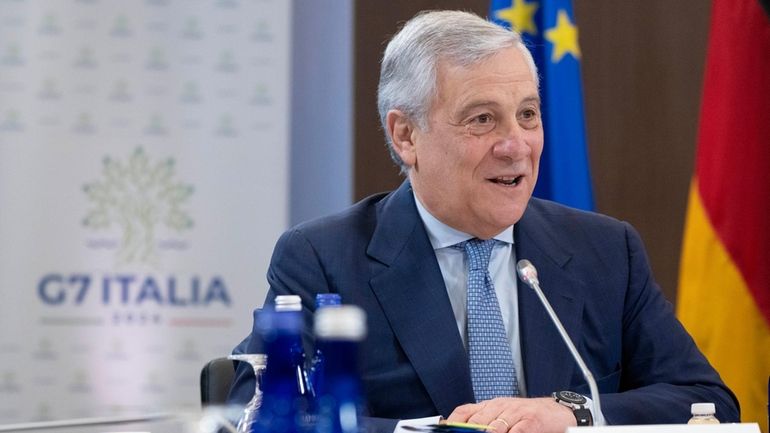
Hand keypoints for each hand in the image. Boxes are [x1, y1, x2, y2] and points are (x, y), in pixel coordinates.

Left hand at [446, 397, 575, 432]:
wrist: (557, 412)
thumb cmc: (526, 416)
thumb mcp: (501, 415)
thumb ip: (483, 421)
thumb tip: (460, 428)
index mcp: (490, 406)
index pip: (464, 411)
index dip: (453, 423)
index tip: (446, 430)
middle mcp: (500, 407)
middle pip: (477, 421)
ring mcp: (516, 412)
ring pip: (494, 427)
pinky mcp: (531, 420)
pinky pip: (517, 430)